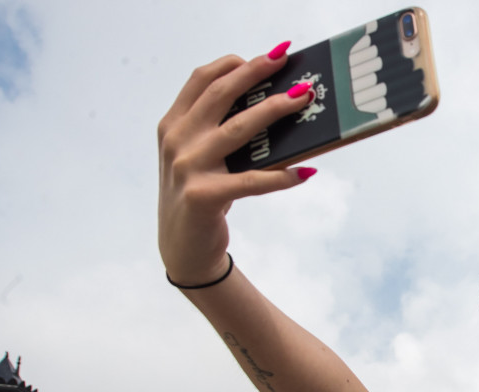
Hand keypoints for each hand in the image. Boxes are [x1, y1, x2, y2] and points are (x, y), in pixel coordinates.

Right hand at [157, 43, 315, 285]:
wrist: (183, 248)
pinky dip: (282, 176)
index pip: (202, 80)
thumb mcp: (201, 157)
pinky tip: (306, 172)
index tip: (267, 56)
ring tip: (303, 99)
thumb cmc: (201, 195)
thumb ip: (220, 130)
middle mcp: (176, 141)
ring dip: (274, 109)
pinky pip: (252, 181)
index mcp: (173, 125)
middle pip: (220, 94)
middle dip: (257, 73)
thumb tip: (274, 106)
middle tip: (288, 62)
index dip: (233, 63)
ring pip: (238, 129)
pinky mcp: (204, 196)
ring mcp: (187, 167)